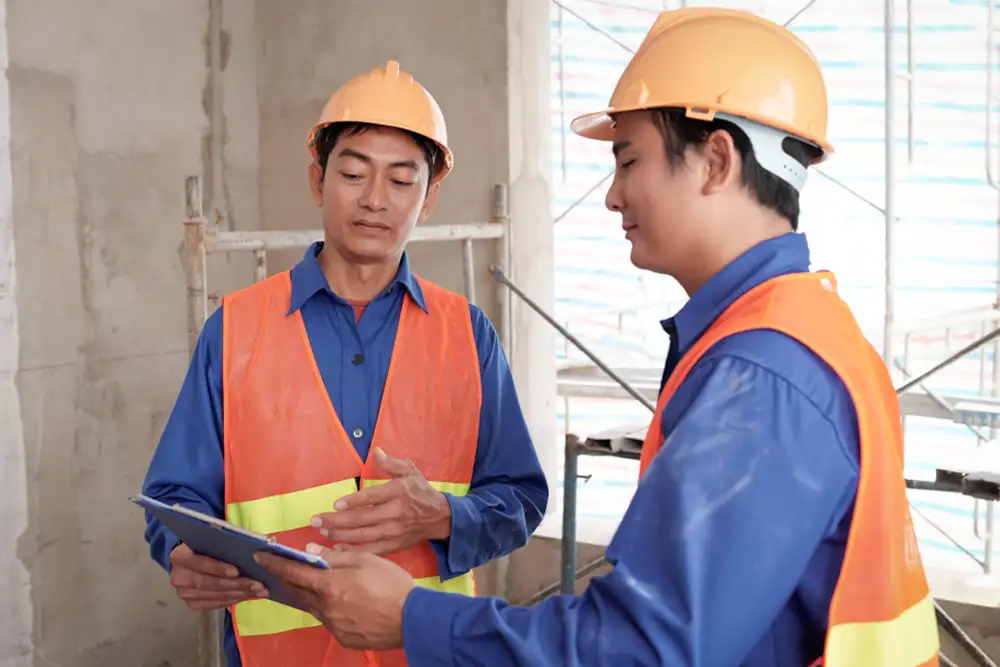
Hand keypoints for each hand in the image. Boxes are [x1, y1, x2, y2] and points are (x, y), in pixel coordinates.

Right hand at [169, 543, 266, 610]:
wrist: (190, 560)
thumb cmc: (206, 546)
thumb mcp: (211, 540)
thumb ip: (224, 543)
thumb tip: (252, 549)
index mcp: (180, 556)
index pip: (200, 563)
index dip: (218, 568)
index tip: (237, 571)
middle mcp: (178, 577)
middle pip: (209, 583)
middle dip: (236, 584)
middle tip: (257, 584)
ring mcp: (184, 593)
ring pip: (214, 595)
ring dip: (239, 594)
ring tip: (258, 591)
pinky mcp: (192, 604)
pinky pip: (215, 604)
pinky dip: (233, 600)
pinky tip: (247, 596)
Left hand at [256, 544, 414, 650]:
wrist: (413, 618)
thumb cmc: (392, 584)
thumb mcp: (366, 560)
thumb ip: (335, 557)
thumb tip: (311, 550)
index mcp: (330, 586)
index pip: (294, 572)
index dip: (275, 564)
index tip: (260, 556)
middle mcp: (326, 608)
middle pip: (300, 592)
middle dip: (289, 579)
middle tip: (282, 568)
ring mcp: (334, 626)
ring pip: (314, 607)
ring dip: (311, 595)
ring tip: (316, 584)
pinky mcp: (344, 638)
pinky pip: (329, 621)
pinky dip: (329, 609)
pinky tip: (341, 603)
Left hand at [313, 447, 451, 553]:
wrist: (441, 518)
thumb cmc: (422, 492)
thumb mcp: (410, 472)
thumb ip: (391, 463)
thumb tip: (375, 451)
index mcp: (398, 492)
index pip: (371, 497)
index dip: (352, 501)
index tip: (336, 504)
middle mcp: (395, 513)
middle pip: (362, 518)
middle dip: (336, 521)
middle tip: (316, 520)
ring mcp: (394, 531)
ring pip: (363, 535)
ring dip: (340, 535)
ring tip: (322, 531)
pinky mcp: (394, 545)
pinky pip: (371, 550)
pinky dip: (353, 551)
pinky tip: (337, 549)